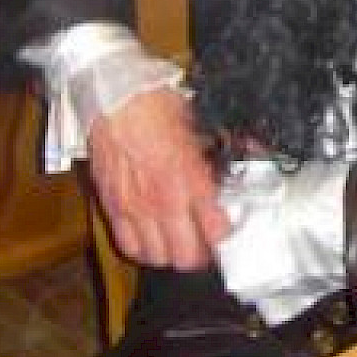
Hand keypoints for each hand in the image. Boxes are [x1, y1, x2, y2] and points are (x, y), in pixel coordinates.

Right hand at [86, 87, 230, 268]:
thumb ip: (217, 151)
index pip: (215, 231)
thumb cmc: (153, 105)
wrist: (114, 98)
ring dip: (171, 255)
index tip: (227, 232)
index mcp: (189, 178)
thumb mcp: (198, 125)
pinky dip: (142, 250)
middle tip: (205, 246)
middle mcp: (163, 200)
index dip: (225, 237)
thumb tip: (244, 153)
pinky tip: (150, 241)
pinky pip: (127, 245)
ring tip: (178, 245)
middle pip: (186, 256)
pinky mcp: (112, 206)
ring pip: (157, 258)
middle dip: (200, 255)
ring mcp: (135, 207)